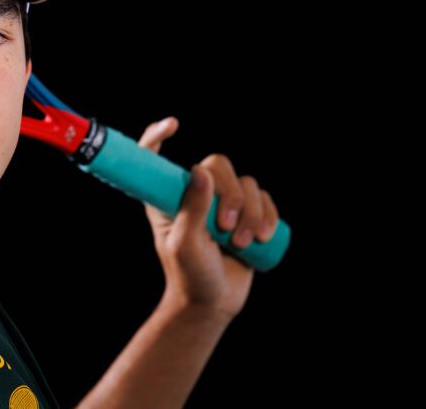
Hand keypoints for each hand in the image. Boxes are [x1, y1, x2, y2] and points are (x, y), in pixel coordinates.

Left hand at [137, 117, 280, 321]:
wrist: (213, 301)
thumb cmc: (190, 274)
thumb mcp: (185, 244)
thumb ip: (192, 209)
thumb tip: (200, 172)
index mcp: (168, 196)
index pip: (158, 158)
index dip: (159, 135)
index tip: (174, 124)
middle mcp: (195, 193)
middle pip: (218, 165)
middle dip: (231, 196)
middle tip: (226, 228)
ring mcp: (222, 202)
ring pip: (247, 184)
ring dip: (251, 214)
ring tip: (241, 244)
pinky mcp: (247, 214)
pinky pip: (266, 199)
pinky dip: (268, 216)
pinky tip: (263, 237)